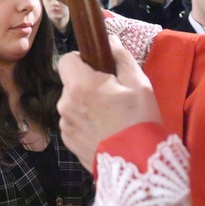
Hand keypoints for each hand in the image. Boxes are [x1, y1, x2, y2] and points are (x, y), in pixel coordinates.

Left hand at [57, 35, 161, 171]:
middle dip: (86, 84)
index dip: (80, 60)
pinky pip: (72, 123)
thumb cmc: (140, 119)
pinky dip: (84, 123)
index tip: (97, 68)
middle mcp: (65, 103)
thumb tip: (110, 40)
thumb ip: (121, 57)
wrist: (138, 165)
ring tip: (109, 117)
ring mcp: (65, 124)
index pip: (66, 59)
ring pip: (71, 104)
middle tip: (111, 95)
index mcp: (80, 85)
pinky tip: (103, 131)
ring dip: (84, 105)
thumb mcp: (139, 83)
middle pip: (70, 83)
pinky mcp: (67, 142)